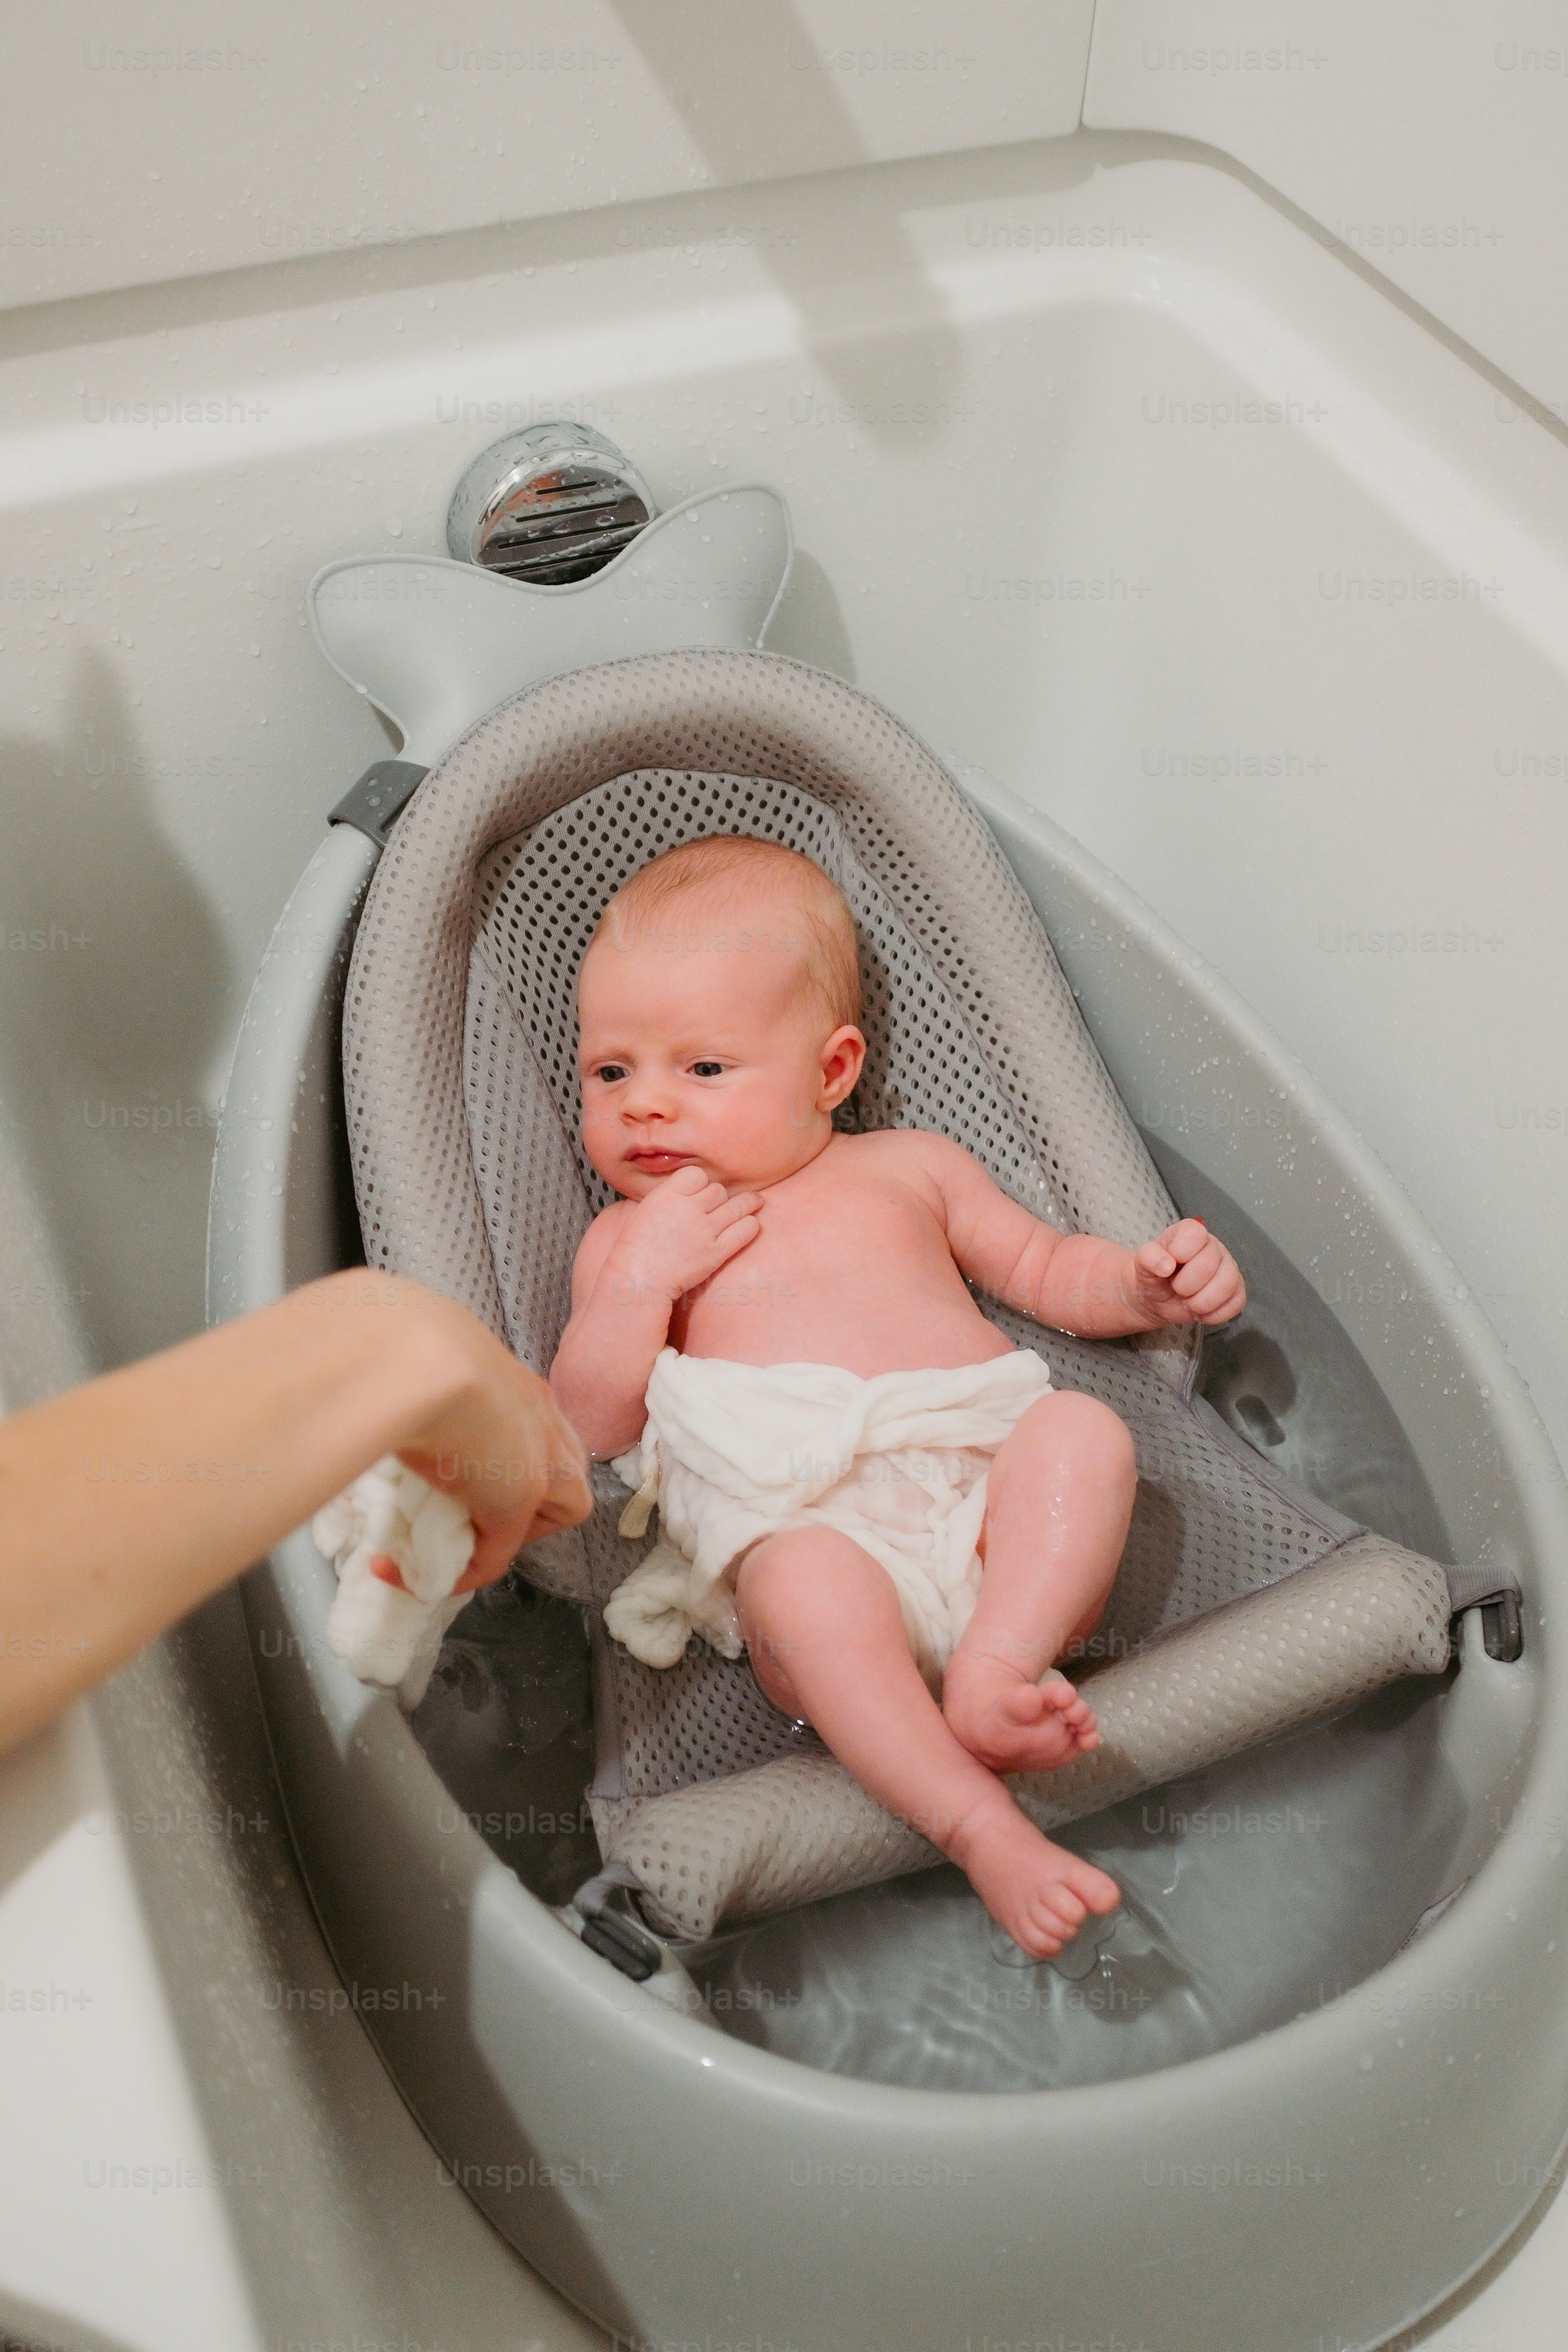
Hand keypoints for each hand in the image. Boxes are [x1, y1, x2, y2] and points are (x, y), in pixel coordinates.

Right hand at [371, 1291, 592, 1588]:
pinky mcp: (516, 1503)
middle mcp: (538, 1415)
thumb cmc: (399, 1347)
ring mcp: (537, 1460)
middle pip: (560, 1465)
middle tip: (458, 1509)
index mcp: (513, 1379)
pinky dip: (457, 1575)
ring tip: (446, 1540)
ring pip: (554, 1510)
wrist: (411, 1358)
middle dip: (522, 1496)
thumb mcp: (411, 1365)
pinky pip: (495, 1557)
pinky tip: (403, 1571)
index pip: (529, 1424)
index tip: (444, 1469)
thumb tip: (367, 1391)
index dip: (501, 1454)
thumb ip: (410, 1384)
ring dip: (504, 1533)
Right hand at [610, 1164, 761, 1304]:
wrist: (639, 1280)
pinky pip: (744, 1231)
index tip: (700, 1191)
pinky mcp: (716, 1252)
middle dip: (720, 1197)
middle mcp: (688, 1209)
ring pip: (736, 1206)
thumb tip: (689, 1188)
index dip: (701, 1183)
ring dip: (748, 1203)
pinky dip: (750, 1225)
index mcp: (667, 1195)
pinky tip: (751, 1224)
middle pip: (717, 1190)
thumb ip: (669, 1195)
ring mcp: (704, 1230)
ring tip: (756, 1201)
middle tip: (722, 1204)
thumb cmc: (637, 1247)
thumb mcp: (645, 1209)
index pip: (697, 1175)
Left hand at [1132, 1218, 1245, 1328]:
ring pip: (1227, 1285)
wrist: (1159, 1298)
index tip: (1168, 1267)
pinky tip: (1200, 1312)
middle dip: (1185, 1286)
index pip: (1195, 1234)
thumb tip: (1167, 1266)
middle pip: (1208, 1266)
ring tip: (1188, 1303)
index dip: (1180, 1253)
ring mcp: (1229, 1268)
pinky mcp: (1237, 1291)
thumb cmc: (1154, 1275)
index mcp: (1191, 1233)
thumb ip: (1149, 1257)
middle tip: (1176, 1289)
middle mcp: (1214, 1247)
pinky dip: (1214, 1315)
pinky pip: (1236, 1304)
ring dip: (1201, 1302)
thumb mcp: (1143, 1263)